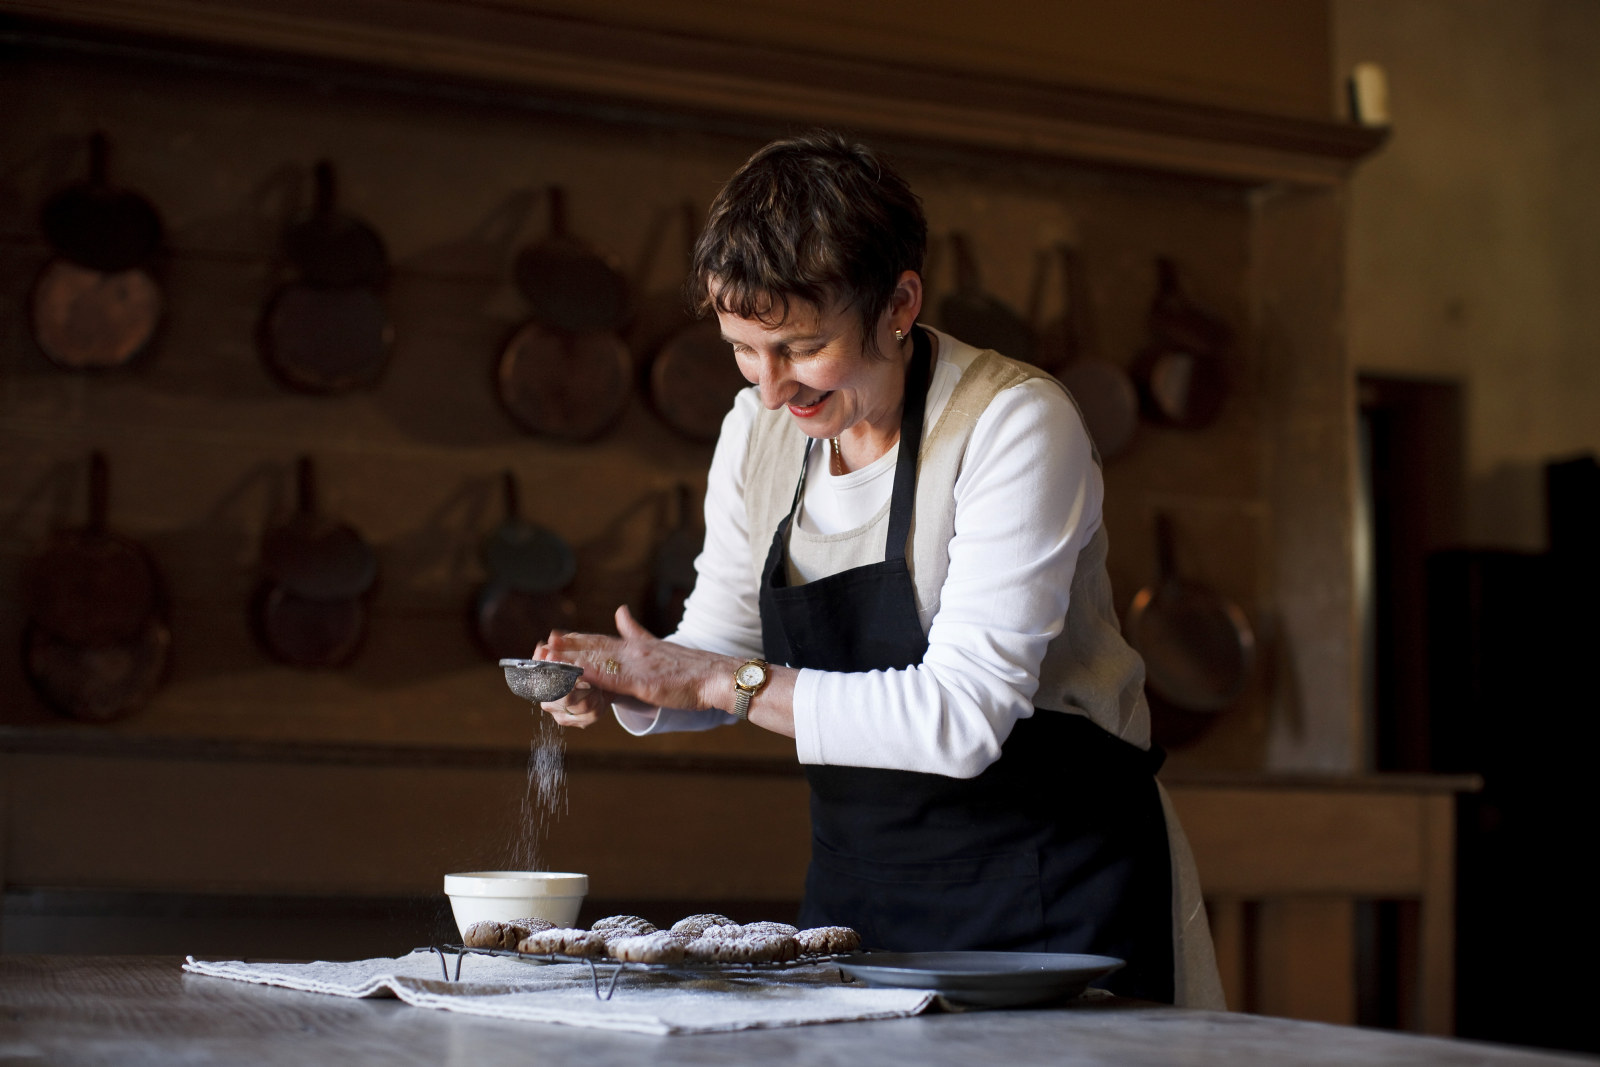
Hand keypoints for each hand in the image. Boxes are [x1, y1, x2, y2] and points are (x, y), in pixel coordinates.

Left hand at [533, 605, 727, 727]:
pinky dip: (592, 677)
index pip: (600, 640)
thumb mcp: (659, 645)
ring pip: (598, 662)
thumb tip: (621, 611)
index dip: (576, 639)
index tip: (554, 636)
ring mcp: (638, 666)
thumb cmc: (692, 668)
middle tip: (542, 644)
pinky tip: (576, 677)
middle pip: (594, 647)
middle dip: (567, 647)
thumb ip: (636, 630)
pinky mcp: (644, 682)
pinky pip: (613, 679)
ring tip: (548, 659)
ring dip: (572, 661)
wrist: (717, 676)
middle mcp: (635, 652)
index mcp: (638, 646)